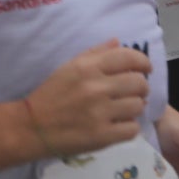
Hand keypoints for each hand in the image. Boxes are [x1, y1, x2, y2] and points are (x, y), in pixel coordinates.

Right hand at [22, 41, 151, 156]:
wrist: (32, 126)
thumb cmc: (51, 94)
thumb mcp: (69, 67)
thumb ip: (95, 53)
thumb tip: (118, 41)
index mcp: (87, 67)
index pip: (129, 58)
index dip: (143, 62)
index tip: (145, 69)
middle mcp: (96, 87)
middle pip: (139, 83)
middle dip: (140, 87)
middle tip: (133, 92)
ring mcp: (100, 113)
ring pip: (138, 106)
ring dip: (134, 108)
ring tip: (123, 109)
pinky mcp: (102, 136)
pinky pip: (133, 129)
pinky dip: (129, 127)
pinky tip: (118, 125)